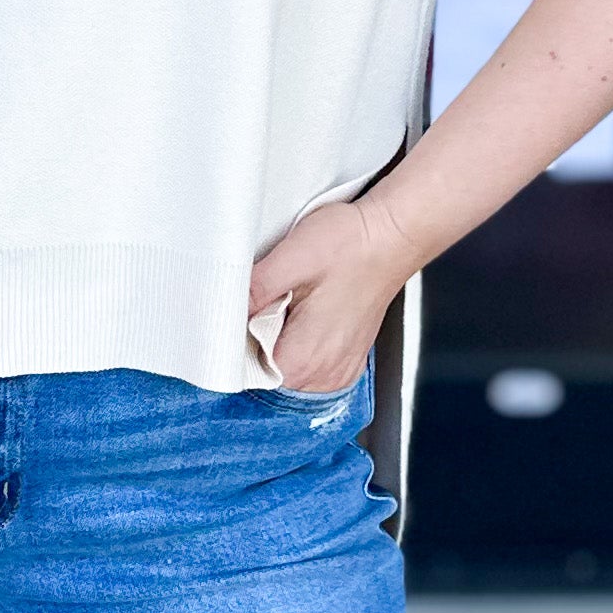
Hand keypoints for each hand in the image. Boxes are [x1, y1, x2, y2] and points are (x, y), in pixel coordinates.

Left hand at [247, 188, 414, 394]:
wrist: (391, 236)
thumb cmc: (351, 244)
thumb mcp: (291, 259)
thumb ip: (252, 291)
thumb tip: (221, 310)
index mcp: (303, 360)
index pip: (242, 371)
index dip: (232, 339)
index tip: (239, 311)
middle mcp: (322, 376)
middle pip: (262, 372)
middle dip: (254, 339)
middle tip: (272, 299)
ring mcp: (336, 372)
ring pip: (282, 369)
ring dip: (275, 340)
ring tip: (292, 304)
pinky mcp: (344, 361)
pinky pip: (305, 366)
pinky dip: (295, 343)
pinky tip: (304, 314)